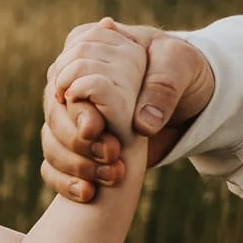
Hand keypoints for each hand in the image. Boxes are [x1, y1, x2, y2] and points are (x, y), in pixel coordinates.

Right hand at [40, 23, 214, 201]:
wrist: (191, 101)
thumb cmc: (182, 70)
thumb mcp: (180, 66)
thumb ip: (162, 88)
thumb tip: (141, 125)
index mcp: (87, 50)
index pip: (62, 75)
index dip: (72, 104)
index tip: (94, 128)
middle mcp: (72, 84)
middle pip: (52, 114)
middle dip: (76, 139)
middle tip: (112, 152)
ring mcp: (74, 119)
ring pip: (51, 143)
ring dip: (75, 164)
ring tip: (113, 175)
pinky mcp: (81, 148)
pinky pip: (53, 167)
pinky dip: (65, 182)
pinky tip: (88, 193)